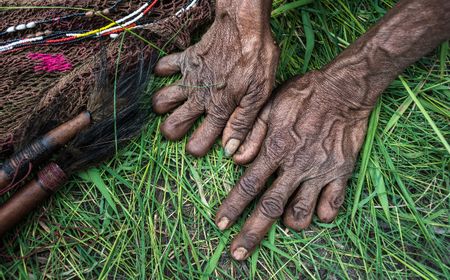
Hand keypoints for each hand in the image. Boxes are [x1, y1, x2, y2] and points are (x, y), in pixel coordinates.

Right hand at [152, 0, 278, 157]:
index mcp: (219, 109)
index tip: (197, 148)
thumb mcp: (258, 95)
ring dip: (163, 106)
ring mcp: (189, 78)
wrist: (244, 26)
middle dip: (172, 132)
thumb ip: (242, 123)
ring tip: (173, 106)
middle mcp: (199, 97)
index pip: (198, 141)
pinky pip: (164, 67)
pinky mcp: (186, 59)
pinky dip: (163, 72)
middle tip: (178, 129)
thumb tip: (230, 149)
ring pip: (162, 100)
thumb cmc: (257, 60)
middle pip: (172, 124)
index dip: (196, 149)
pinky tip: (171, 75)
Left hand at [215, 70, 370, 259]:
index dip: (232, 206)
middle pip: (270, 207)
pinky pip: (332, 205)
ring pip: (302, 213)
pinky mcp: (341, 173)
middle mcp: (296, 166)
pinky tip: (315, 211)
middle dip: (252, 233)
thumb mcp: (270, 105)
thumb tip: (234, 158)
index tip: (220, 224)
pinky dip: (322, 215)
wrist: (344, 90)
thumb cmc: (303, 94)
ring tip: (284, 223)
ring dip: (290, 223)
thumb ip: (251, 133)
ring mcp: (320, 172)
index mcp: (275, 149)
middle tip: (238, 254)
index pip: (248, 185)